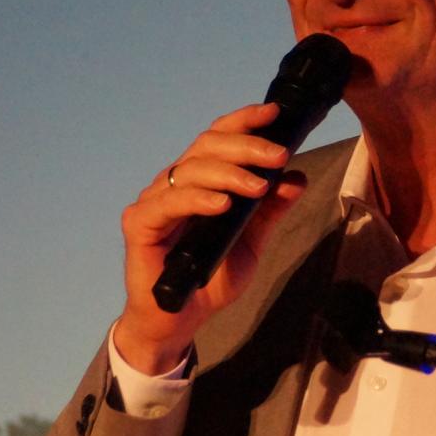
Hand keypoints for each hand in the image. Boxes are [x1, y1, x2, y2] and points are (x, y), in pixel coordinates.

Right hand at [113, 102, 307, 374]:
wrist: (177, 320)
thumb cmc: (209, 279)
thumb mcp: (251, 243)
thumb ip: (269, 212)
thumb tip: (295, 178)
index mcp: (199, 181)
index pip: (218, 138)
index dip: (243, 121)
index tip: (273, 114)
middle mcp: (174, 184)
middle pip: (206, 146)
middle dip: (246, 146)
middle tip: (277, 156)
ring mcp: (154, 201)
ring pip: (190, 170)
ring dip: (229, 173)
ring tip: (258, 186)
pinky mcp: (139, 224)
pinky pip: (170, 203)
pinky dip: (198, 199)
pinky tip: (222, 204)